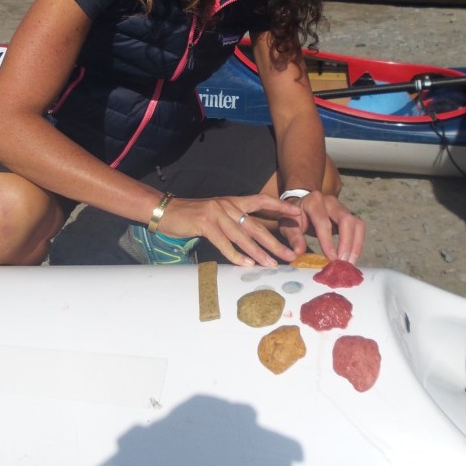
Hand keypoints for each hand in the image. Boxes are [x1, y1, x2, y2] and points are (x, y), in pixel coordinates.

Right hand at [160, 193, 309, 267]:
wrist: (168, 211)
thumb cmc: (193, 215)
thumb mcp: (217, 213)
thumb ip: (234, 221)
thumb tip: (253, 237)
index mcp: (233, 201)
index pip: (262, 201)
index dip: (280, 207)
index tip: (297, 215)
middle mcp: (227, 205)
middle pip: (256, 225)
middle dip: (275, 241)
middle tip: (291, 254)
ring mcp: (216, 214)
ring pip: (242, 236)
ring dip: (259, 252)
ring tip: (272, 264)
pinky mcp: (205, 224)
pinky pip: (224, 243)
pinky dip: (236, 255)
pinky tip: (246, 265)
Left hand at [279, 191, 364, 263]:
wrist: (301, 207)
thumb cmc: (294, 217)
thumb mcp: (287, 225)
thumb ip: (293, 237)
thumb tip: (299, 252)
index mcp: (314, 201)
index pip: (323, 221)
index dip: (328, 241)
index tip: (331, 258)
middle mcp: (331, 202)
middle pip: (346, 219)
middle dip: (347, 243)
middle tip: (343, 262)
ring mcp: (342, 208)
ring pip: (357, 224)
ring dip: (355, 245)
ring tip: (349, 263)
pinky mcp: (349, 216)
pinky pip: (358, 229)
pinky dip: (357, 244)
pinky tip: (351, 258)